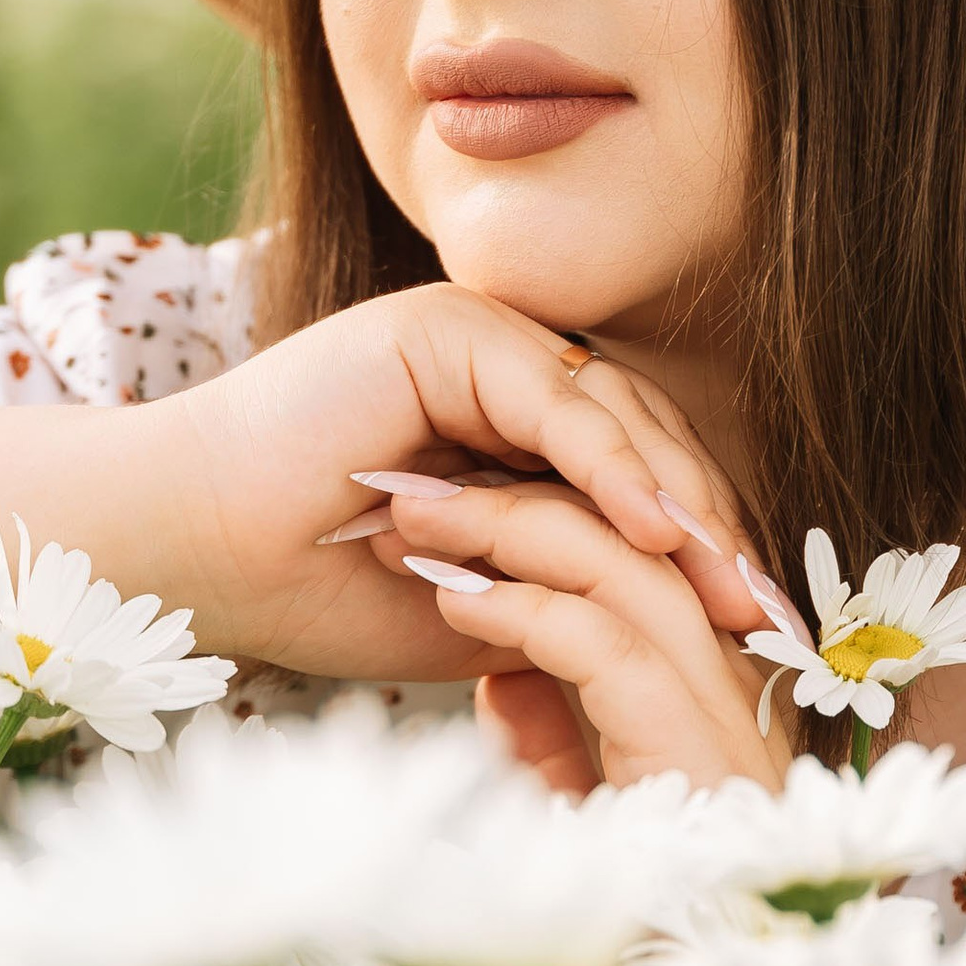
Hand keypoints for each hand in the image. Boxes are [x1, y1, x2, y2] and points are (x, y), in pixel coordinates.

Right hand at [161, 284, 760, 689]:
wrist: (200, 557)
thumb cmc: (318, 592)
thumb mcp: (478, 607)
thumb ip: (566, 598)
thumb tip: (674, 639)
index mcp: (508, 429)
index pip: (638, 477)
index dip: (700, 548)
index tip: (754, 632)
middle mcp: (502, 370)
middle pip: (645, 438)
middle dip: (711, 528)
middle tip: (766, 613)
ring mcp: (478, 338)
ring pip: (616, 412)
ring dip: (679, 500)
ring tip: (727, 580)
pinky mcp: (447, 327)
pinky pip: (555, 401)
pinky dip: (612, 467)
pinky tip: (656, 531)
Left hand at [358, 473, 785, 795]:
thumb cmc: (636, 936)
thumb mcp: (575, 817)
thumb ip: (547, 740)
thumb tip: (499, 678)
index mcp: (705, 691)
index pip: (631, 558)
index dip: (535, 521)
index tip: (441, 512)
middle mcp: (728, 685)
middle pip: (632, 538)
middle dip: (515, 497)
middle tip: (410, 488)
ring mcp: (721, 713)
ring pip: (625, 565)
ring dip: (508, 532)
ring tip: (417, 520)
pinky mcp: (695, 748)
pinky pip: (606, 642)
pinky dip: (521, 611)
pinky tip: (452, 601)